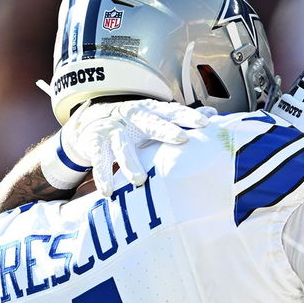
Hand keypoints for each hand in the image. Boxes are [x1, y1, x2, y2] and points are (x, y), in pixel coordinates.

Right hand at [62, 100, 214, 194]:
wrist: (90, 122)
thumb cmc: (133, 125)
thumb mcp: (155, 119)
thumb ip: (180, 120)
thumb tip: (213, 116)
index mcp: (150, 111)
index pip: (171, 111)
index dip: (187, 116)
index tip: (205, 124)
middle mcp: (131, 116)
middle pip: (149, 121)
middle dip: (165, 129)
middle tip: (182, 139)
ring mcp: (111, 129)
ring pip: (121, 144)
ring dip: (130, 161)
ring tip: (140, 180)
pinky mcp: (94, 144)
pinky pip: (98, 160)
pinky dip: (102, 176)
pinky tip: (108, 192)